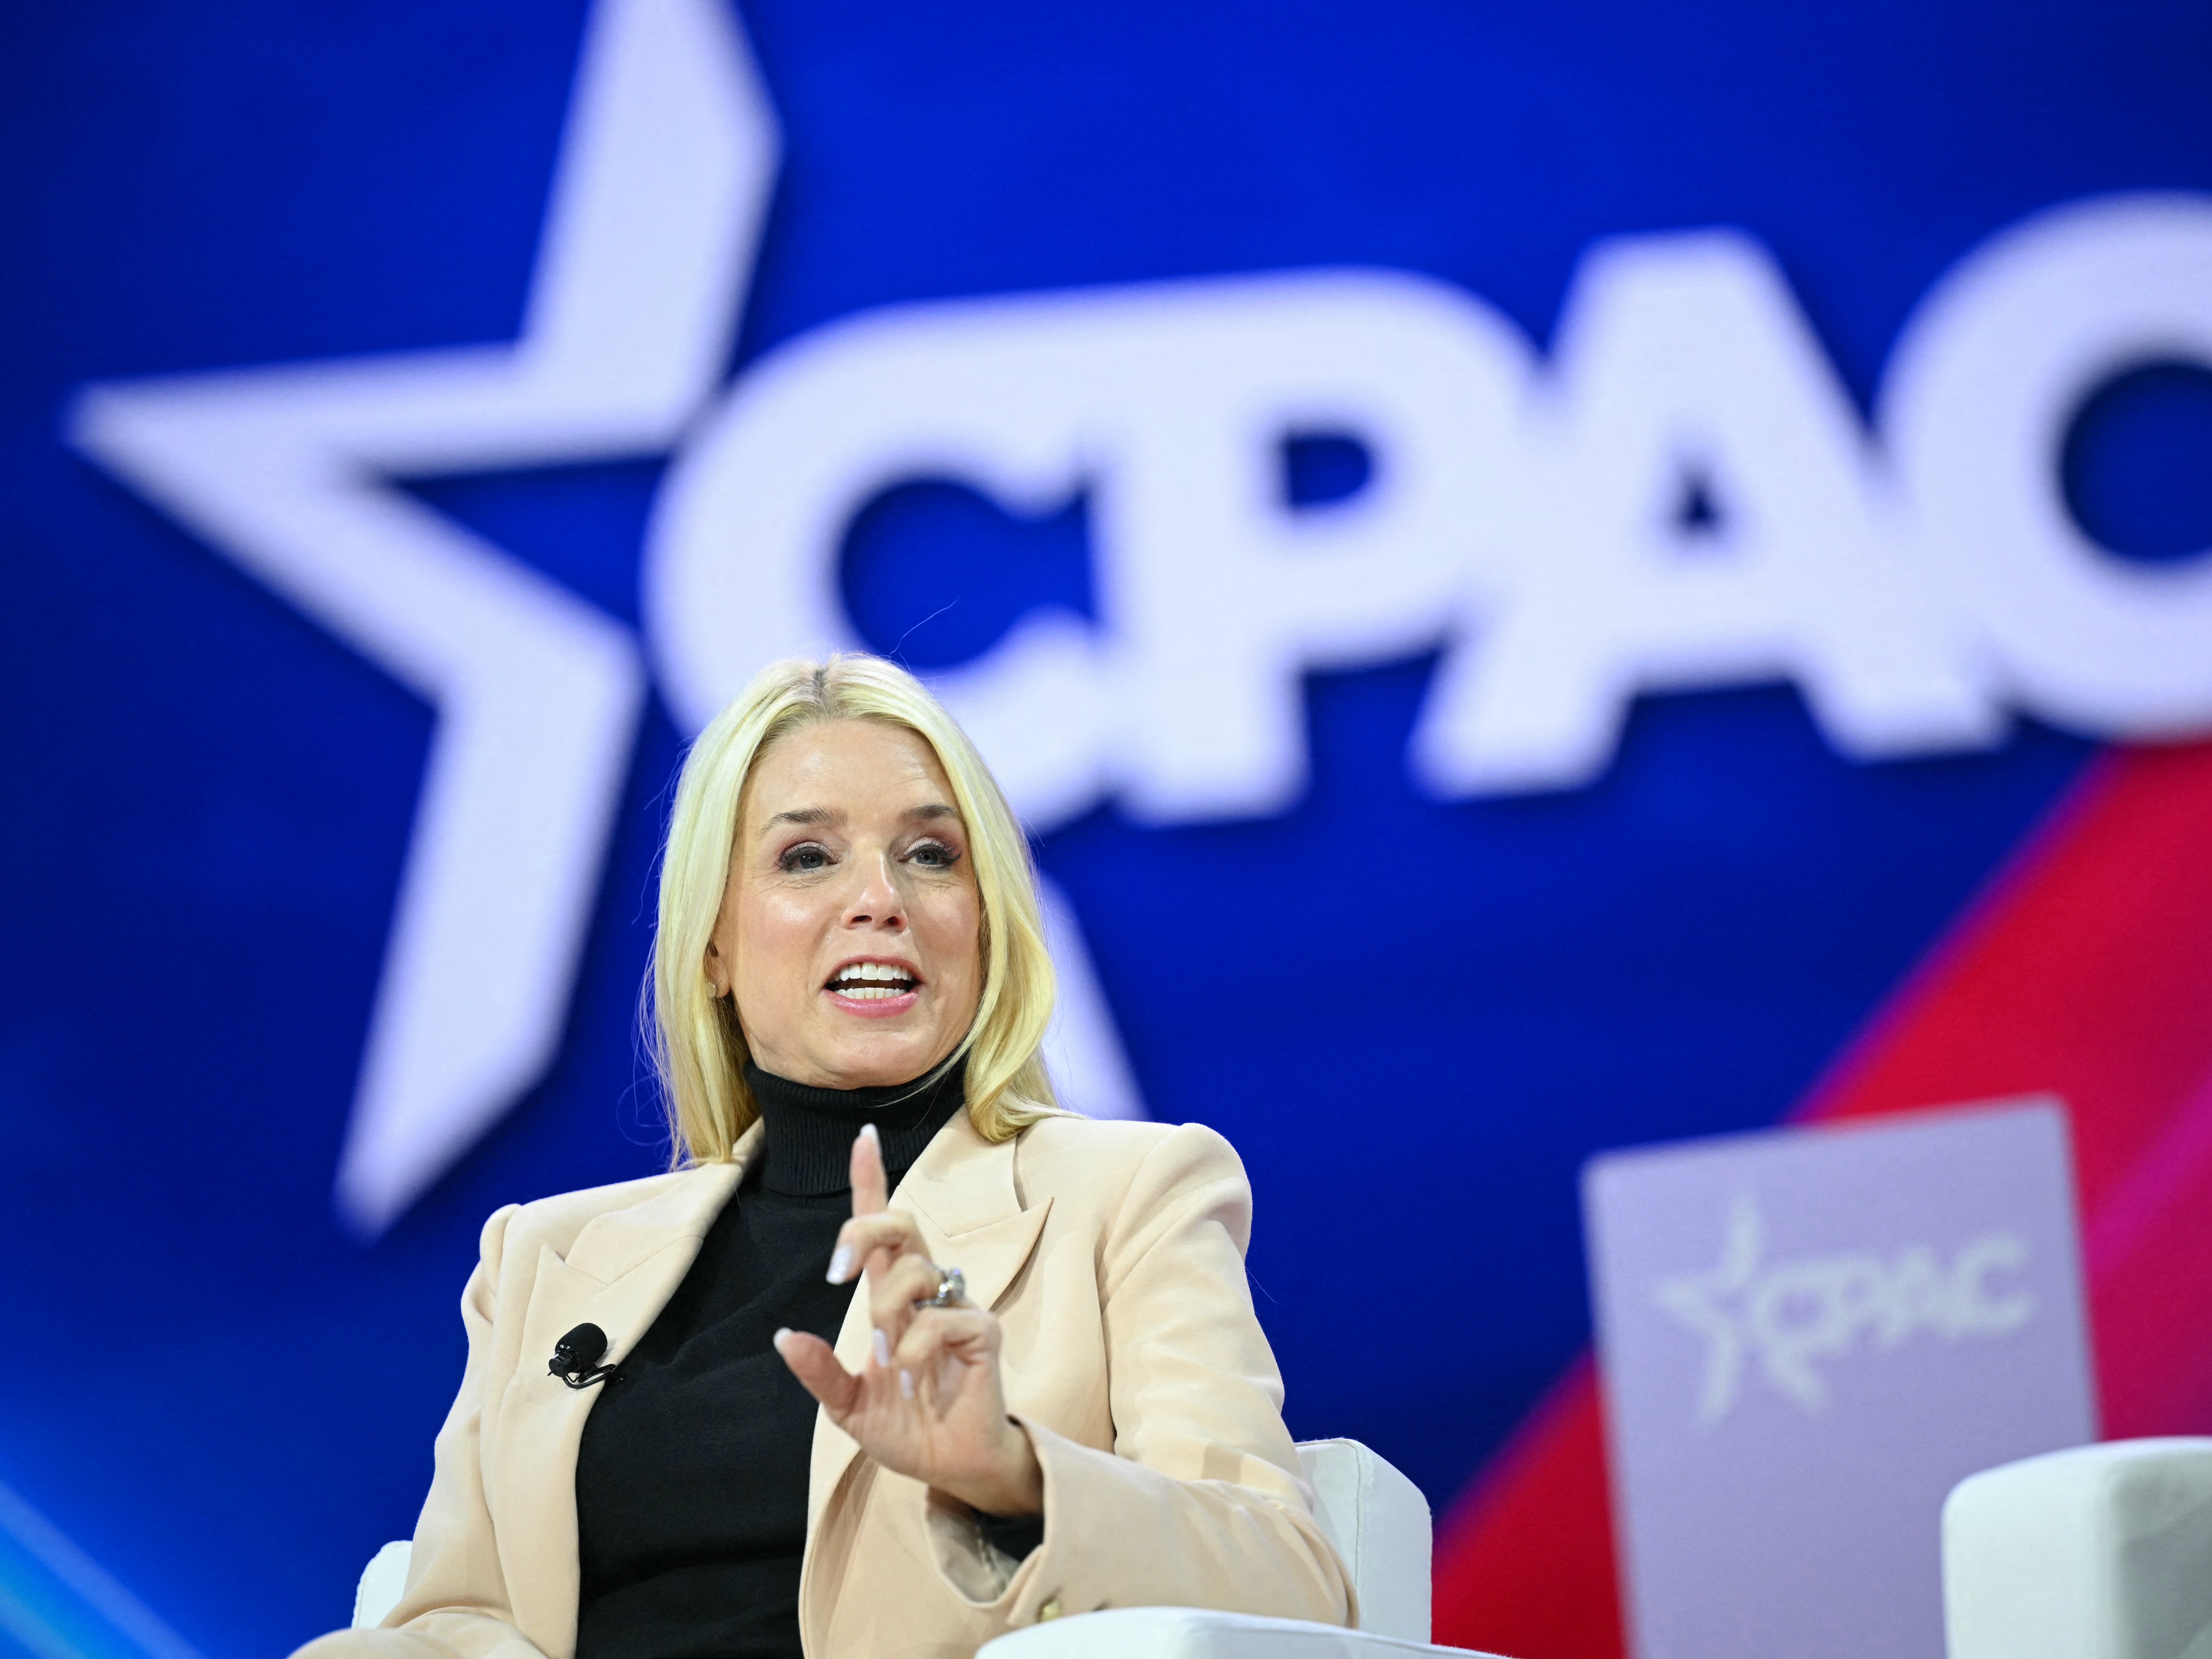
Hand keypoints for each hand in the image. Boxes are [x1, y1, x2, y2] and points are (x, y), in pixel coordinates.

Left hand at [773, 1123, 1043, 1517]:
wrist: (950, 1469)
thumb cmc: (906, 1428)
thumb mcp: (847, 1406)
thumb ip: (819, 1372)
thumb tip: (784, 1337)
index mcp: (892, 1299)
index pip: (882, 1227)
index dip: (871, 1180)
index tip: (862, 1136)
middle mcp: (926, 1293)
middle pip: (903, 1224)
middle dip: (864, 1231)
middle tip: (838, 1272)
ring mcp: (957, 1308)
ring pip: (917, 1270)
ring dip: (887, 1312)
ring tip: (887, 1360)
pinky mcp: (983, 1333)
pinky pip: (945, 1318)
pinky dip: (915, 1348)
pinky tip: (911, 1379)